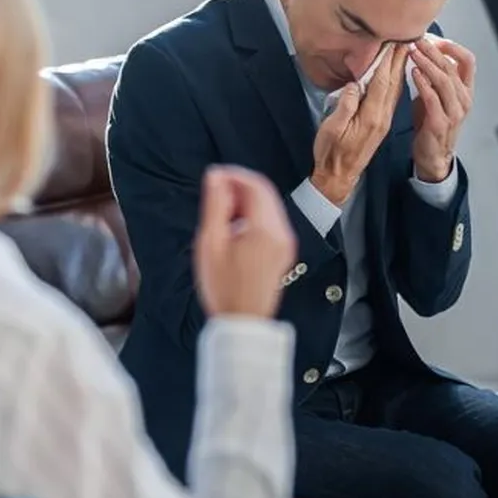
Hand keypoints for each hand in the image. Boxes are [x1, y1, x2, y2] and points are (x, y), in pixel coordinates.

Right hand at [194, 165, 296, 318]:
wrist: (243, 322)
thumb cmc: (222, 287)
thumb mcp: (210, 243)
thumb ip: (214, 206)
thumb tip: (215, 177)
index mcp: (265, 229)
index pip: (255, 185)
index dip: (233, 175)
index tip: (213, 177)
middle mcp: (282, 233)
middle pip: (265, 193)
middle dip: (239, 186)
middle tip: (215, 193)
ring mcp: (286, 243)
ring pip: (269, 206)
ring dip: (246, 200)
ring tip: (221, 212)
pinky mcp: (284, 251)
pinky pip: (271, 221)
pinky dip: (253, 214)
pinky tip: (234, 227)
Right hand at [311, 44, 407, 204]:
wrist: (338, 176)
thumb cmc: (330, 153)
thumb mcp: (332, 129)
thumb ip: (344, 105)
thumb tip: (353, 85)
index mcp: (370, 116)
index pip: (381, 82)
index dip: (386, 60)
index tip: (391, 41)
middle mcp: (381, 116)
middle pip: (392, 83)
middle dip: (398, 59)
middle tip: (404, 38)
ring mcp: (382, 121)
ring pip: (394, 90)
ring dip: (399, 69)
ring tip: (403, 51)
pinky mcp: (380, 124)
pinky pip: (391, 98)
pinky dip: (395, 82)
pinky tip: (396, 75)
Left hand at [410, 36, 474, 181]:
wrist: (431, 154)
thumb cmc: (430, 124)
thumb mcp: (434, 98)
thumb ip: (432, 80)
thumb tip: (419, 57)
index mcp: (464, 91)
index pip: (468, 61)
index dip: (452, 47)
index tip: (434, 39)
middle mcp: (463, 99)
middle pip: (452, 67)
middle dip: (433, 52)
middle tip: (417, 41)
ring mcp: (454, 111)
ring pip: (444, 80)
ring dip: (427, 64)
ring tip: (413, 53)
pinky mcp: (440, 122)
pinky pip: (432, 98)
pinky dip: (423, 83)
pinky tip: (413, 73)